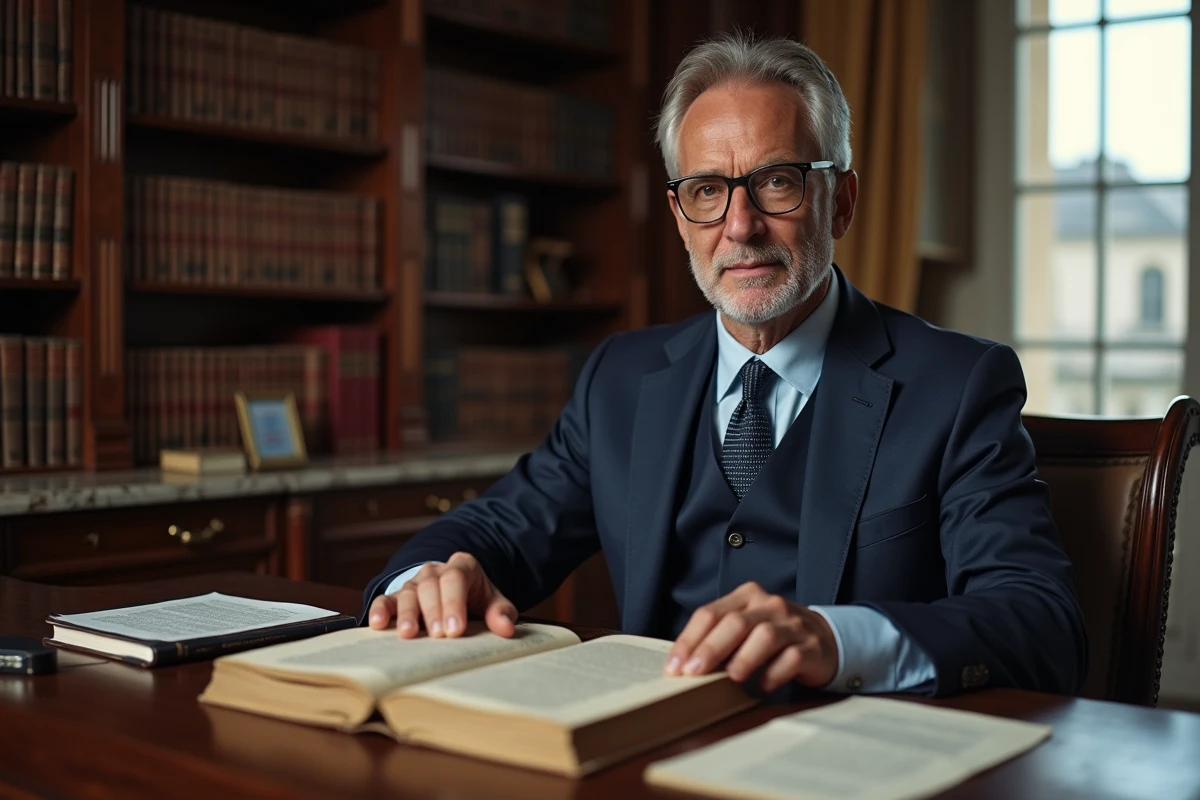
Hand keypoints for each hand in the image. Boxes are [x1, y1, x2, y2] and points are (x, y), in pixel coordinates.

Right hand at [366, 552, 517, 639]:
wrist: (458, 595)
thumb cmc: (476, 601)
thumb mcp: (493, 604)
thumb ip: (501, 613)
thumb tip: (506, 628)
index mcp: (462, 566)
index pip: (456, 578)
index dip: (454, 603)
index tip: (456, 629)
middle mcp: (435, 571)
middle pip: (431, 586)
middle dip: (434, 611)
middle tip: (439, 636)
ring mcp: (414, 583)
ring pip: (408, 593)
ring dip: (407, 613)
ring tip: (408, 633)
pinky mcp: (397, 597)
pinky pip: (385, 599)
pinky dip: (380, 610)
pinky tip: (378, 624)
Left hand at [664, 581, 837, 691]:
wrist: (826, 639)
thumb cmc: (775, 636)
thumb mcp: (746, 627)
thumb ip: (719, 638)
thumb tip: (685, 664)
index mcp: (746, 596)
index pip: (710, 613)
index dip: (689, 640)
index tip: (675, 666)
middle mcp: (769, 605)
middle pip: (735, 623)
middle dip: (710, 649)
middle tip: (694, 672)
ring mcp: (792, 624)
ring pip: (764, 636)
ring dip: (744, 658)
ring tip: (731, 678)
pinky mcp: (811, 647)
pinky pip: (791, 658)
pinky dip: (774, 673)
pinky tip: (763, 686)